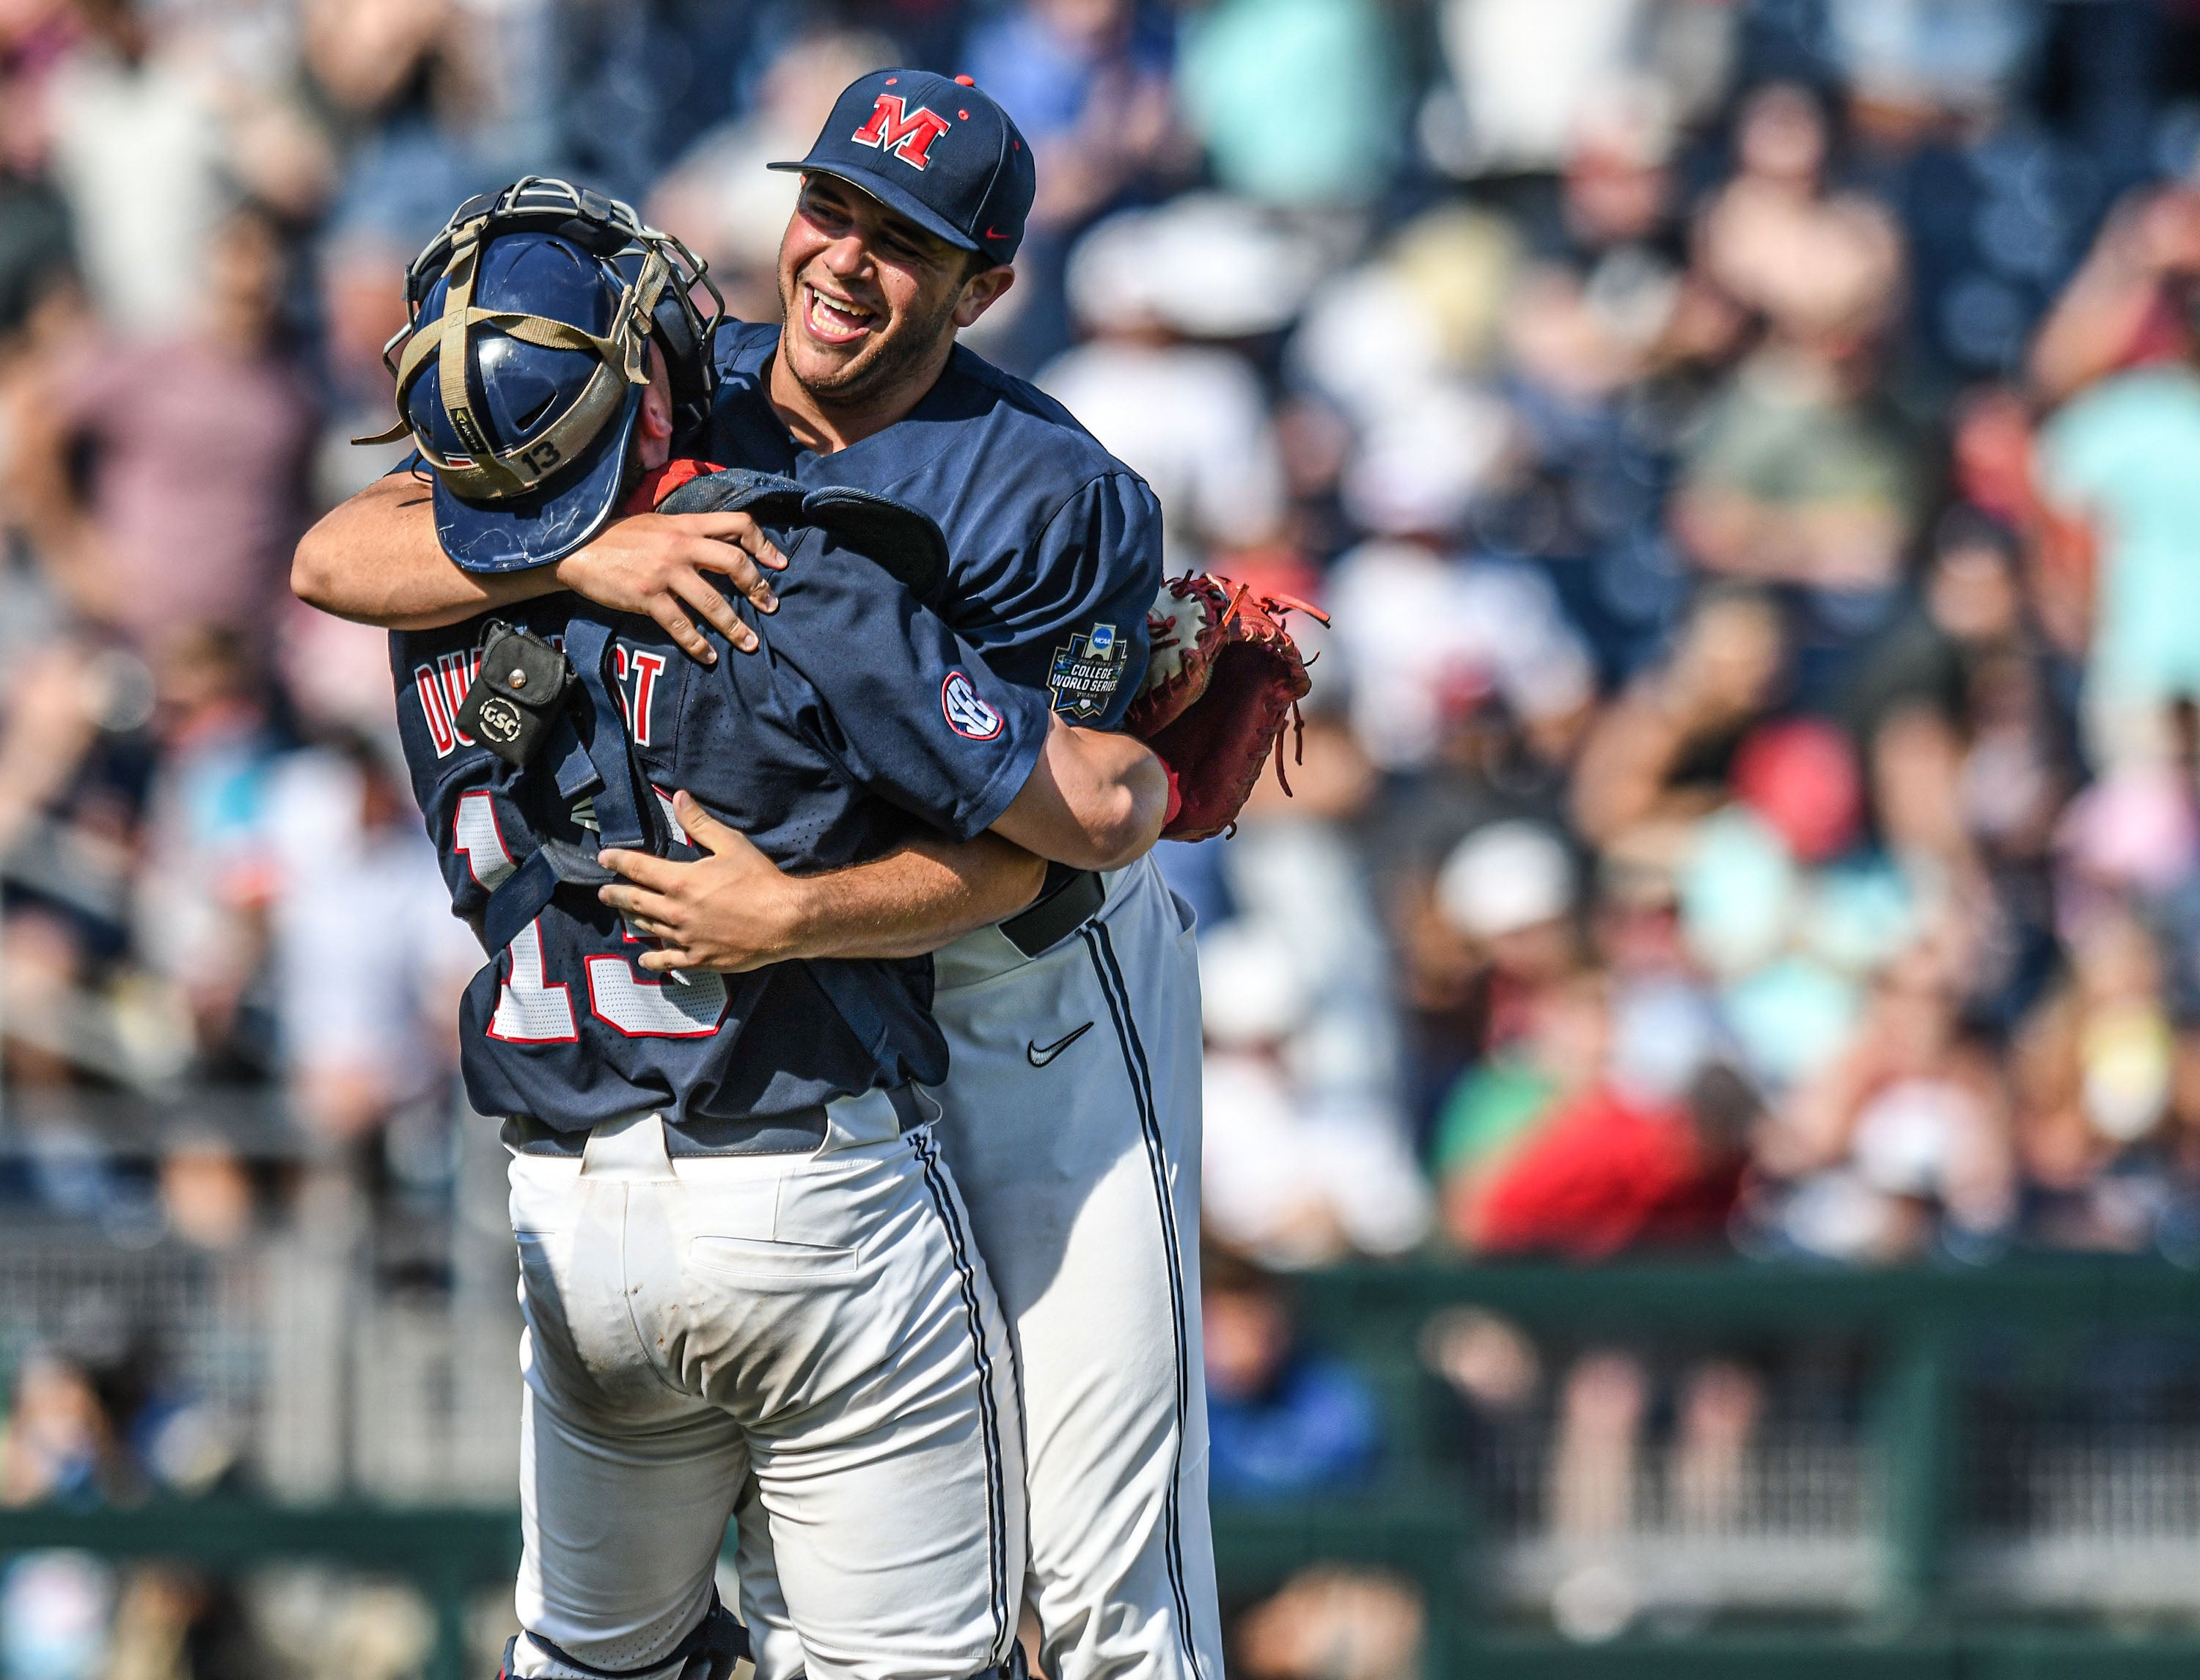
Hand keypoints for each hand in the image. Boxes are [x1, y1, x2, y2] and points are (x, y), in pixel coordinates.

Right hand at [552, 512, 787, 663]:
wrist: (576, 547)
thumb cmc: (620, 537)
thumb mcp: (660, 525)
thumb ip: (690, 533)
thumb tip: (723, 547)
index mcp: (686, 525)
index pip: (737, 524)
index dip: (763, 543)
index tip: (778, 564)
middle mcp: (680, 546)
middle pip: (734, 563)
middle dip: (758, 587)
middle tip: (771, 607)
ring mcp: (664, 572)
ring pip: (712, 601)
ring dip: (735, 626)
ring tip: (749, 643)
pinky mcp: (647, 597)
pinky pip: (680, 625)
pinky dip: (697, 644)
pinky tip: (707, 656)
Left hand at [597, 791, 812, 971]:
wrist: (785, 920)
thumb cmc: (760, 880)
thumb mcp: (731, 844)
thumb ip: (700, 823)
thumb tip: (678, 798)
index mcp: (680, 881)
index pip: (638, 868)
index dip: (618, 861)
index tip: (604, 858)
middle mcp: (676, 911)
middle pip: (635, 901)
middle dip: (616, 894)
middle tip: (603, 892)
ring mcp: (685, 937)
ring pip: (649, 927)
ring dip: (632, 919)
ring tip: (624, 915)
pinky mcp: (699, 958)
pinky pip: (667, 959)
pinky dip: (653, 957)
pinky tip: (643, 956)